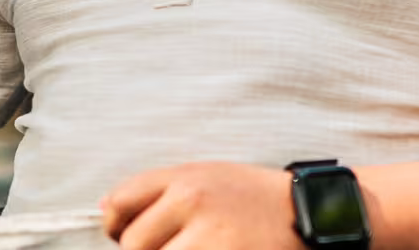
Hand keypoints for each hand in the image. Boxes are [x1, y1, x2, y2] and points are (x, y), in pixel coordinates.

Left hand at [101, 163, 299, 249]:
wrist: (311, 213)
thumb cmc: (255, 198)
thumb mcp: (208, 176)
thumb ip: (159, 190)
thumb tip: (106, 211)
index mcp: (185, 177)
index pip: (121, 201)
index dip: (114, 225)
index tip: (122, 235)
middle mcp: (193, 201)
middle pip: (134, 244)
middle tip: (171, 247)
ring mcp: (211, 237)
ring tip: (195, 247)